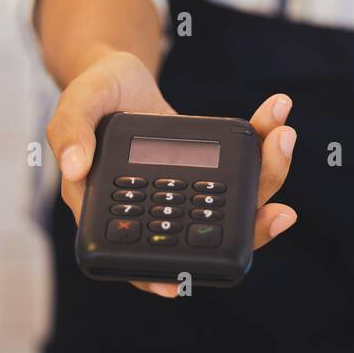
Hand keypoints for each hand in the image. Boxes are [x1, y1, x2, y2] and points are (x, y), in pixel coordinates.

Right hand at [45, 46, 297, 297]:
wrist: (120, 72)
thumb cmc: (93, 93)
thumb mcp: (75, 103)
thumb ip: (70, 131)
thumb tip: (74, 168)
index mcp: (117, 212)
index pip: (146, 259)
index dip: (173, 274)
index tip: (195, 280)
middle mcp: (159, 210)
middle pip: (209, 234)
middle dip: (252, 225)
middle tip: (281, 209)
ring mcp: (189, 189)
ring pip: (236, 201)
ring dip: (269, 175)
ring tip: (283, 137)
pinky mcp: (210, 166)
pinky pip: (242, 165)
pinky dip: (264, 145)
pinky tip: (278, 117)